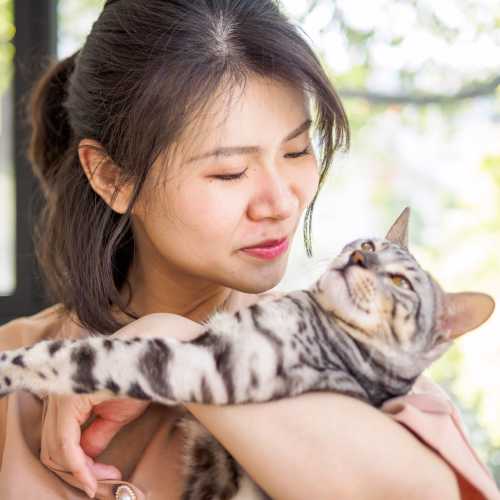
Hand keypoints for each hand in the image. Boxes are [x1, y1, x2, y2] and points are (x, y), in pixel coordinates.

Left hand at [40, 312, 203, 496]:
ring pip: (55, 450)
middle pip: (52, 449)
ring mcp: (59, 396)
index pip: (59, 443)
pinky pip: (65, 443)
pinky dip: (79, 465)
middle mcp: (56, 396)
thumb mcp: (115, 414)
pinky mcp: (67, 399)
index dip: (77, 469)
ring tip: (108, 477)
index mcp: (65, 397)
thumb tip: (85, 457)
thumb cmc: (135, 380)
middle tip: (105, 482)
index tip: (96, 485)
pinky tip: (96, 477)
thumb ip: (96, 435)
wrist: (152, 357)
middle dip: (79, 473)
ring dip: (81, 472)